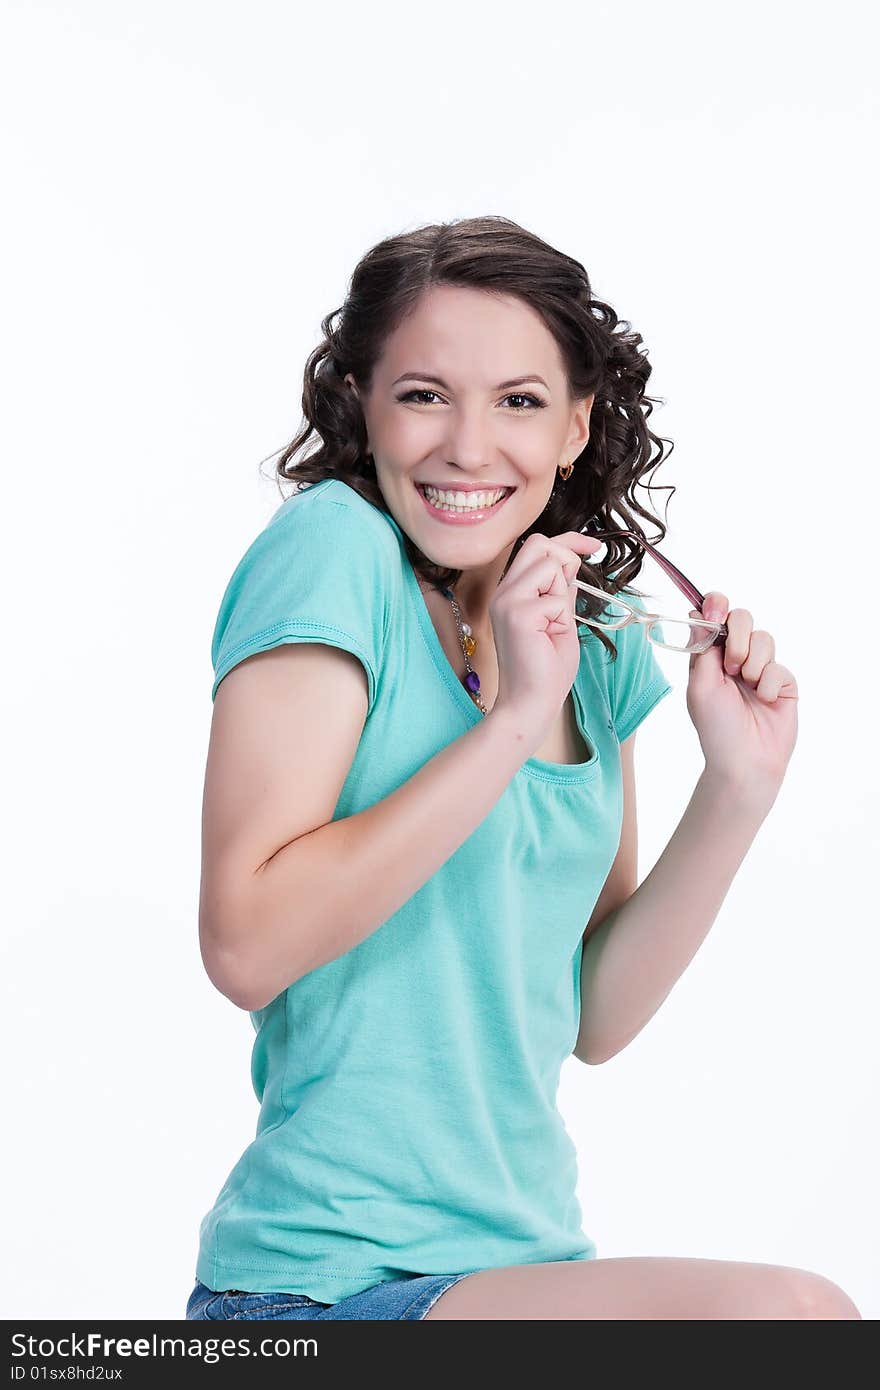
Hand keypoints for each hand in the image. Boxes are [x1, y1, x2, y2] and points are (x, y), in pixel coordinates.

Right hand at [489, 530, 604, 749]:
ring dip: (562, 593)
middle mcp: (504, 591)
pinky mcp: (517, 613)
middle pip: (539, 543)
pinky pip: (556, 597)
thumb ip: (559, 593)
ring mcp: (507, 600)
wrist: (531, 703)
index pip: (536, 546)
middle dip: (565, 558)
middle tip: (569, 595)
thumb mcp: (559, 621)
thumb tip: (569, 568)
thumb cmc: (546, 669)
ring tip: (553, 624)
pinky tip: (549, 637)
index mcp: (511, 592)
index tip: (593, 545)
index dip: (568, 541)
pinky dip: (562, 616)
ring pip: (549, 564)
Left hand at [686, 592, 797, 795]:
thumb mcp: (700, 685)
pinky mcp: (783, 682)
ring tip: (746, 687)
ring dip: (753, 663)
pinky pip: (779, 666)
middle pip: (742, 618)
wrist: (745, 761)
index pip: (714, 616)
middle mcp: (735, 658)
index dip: (716, 605)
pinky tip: (764, 701)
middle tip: (731, 665)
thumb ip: (702, 647)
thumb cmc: (717, 728)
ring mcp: (761, 668)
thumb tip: (698, 612)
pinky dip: (769, 683)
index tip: (715, 608)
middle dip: (737, 636)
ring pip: (764, 638)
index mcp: (710, 656)